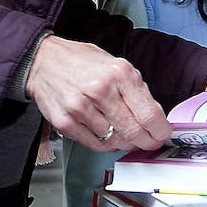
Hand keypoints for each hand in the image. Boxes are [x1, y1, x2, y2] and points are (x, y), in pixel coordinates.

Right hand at [25, 35, 169, 152]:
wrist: (44, 61)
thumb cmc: (82, 62)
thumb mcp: (118, 65)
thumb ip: (136, 90)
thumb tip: (154, 116)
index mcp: (120, 73)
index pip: (149, 114)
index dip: (160, 130)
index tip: (163, 134)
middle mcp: (101, 90)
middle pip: (134, 131)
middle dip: (147, 142)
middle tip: (150, 142)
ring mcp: (81, 108)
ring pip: (115, 141)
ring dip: (126, 143)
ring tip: (129, 137)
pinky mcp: (65, 122)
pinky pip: (95, 145)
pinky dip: (107, 145)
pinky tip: (110, 138)